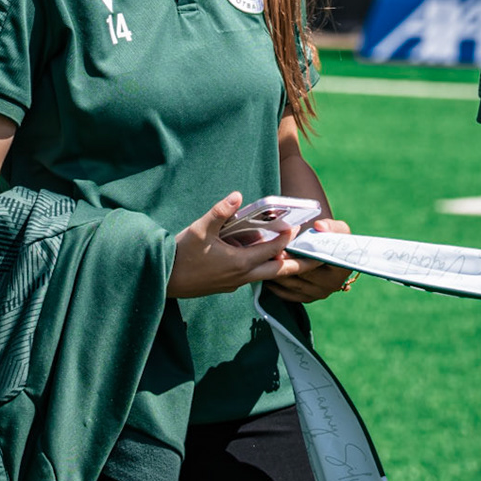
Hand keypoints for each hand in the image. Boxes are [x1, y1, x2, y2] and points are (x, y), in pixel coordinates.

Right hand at [169, 193, 307, 298]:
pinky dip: (263, 268)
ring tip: (296, 256)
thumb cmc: (179, 255)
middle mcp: (242, 276)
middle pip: (279, 272)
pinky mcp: (226, 286)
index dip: (287, 238)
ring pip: (266, 276)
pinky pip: (252, 277)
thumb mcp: (198, 229)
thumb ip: (220, 211)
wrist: (161, 280)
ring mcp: (234, 283)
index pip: (273, 250)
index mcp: (240, 263)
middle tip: (319, 259)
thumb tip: (237, 194)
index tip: (298, 226)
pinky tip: (262, 257)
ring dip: (281, 266)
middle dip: (300, 264)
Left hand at [267, 217, 359, 302]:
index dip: (300, 255)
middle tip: (270, 252)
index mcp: (342, 268)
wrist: (332, 254)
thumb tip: (319, 226)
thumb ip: (330, 226)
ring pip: (291, 283)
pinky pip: (286, 293)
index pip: (317, 262)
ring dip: (276, 272)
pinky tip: (267, 273)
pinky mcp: (306, 298)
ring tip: (266, 259)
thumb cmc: (334, 239)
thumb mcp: (338, 229)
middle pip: (302, 273)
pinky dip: (275, 284)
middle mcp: (331, 285)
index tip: (285, 247)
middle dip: (284, 262)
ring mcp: (318, 293)